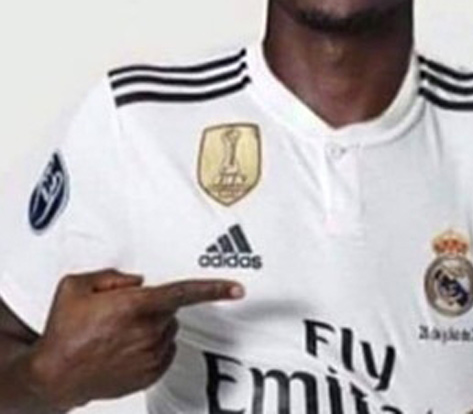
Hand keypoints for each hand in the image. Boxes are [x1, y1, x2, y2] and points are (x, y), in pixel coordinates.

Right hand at [29, 269, 243, 409]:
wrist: (53, 377)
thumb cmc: (63, 331)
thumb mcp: (77, 287)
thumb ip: (112, 276)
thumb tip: (137, 281)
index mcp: (135, 306)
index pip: (184, 293)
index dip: (214, 290)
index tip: (237, 289)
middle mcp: (148, 331)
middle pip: (170, 310)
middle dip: (153, 307)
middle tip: (121, 314)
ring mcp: (150, 355)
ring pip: (167, 331)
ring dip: (152, 328)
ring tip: (116, 334)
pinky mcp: (149, 374)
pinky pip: (164, 352)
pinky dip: (152, 347)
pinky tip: (124, 349)